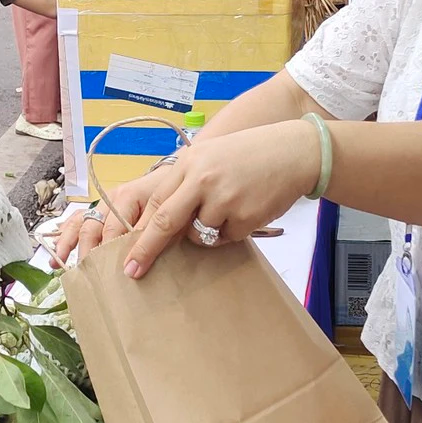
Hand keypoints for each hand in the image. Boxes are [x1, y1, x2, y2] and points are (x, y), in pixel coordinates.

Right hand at [53, 166, 173, 261]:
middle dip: (85, 251)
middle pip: (91, 226)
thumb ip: (155, 236)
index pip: (112, 229)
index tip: (104, 273)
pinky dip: (67, 234)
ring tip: (57, 263)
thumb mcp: (170, 215)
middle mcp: (112, 198)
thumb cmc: (174, 198)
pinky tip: (58, 250)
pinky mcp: (102, 207)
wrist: (178, 176)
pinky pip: (80, 219)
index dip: (108, 253)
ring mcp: (105, 202)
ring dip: (67, 242)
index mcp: (129, 197)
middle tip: (83, 274)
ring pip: (80, 221)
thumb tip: (136, 263)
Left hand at [122, 120, 321, 278]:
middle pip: (165, 223)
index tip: (127, 256)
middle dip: (147, 250)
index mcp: (188, 163)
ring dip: (207, 231)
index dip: (138, 233)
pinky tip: (247, 208)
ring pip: (198, 235)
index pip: (155, 203)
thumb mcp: (209, 157)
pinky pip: (226, 238)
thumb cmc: (247, 155)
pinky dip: (232, 231)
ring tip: (229, 206)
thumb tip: (158, 225)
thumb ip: (184, 184)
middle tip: (133, 271)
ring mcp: (225, 199)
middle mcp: (202, 179)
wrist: (295, 151)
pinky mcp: (245, 217)